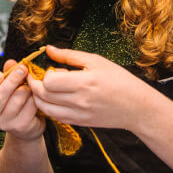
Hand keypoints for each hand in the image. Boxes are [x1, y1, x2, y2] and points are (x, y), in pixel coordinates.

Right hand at [0, 60, 45, 142]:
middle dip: (12, 80)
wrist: (24, 125)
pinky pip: (29, 107)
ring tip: (29, 84)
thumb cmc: (10, 100)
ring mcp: (5, 124)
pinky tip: (34, 95)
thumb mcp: (4, 86)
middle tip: (22, 68)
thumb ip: (6, 74)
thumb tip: (11, 62)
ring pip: (17, 101)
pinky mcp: (21, 126)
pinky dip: (34, 98)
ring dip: (25, 89)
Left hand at [26, 46, 158, 131]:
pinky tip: (53, 100)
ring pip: (45, 109)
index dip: (43, 75)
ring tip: (43, 89)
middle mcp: (80, 101)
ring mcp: (79, 114)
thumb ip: (69, 55)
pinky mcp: (80, 123)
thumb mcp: (96, 61)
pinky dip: (49, 108)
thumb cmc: (120, 80)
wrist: (137, 107)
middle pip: (43, 96)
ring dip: (38, 99)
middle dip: (34, 86)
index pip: (49, 82)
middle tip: (36, 78)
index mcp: (84, 83)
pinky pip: (55, 117)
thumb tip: (48, 49)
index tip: (45, 69)